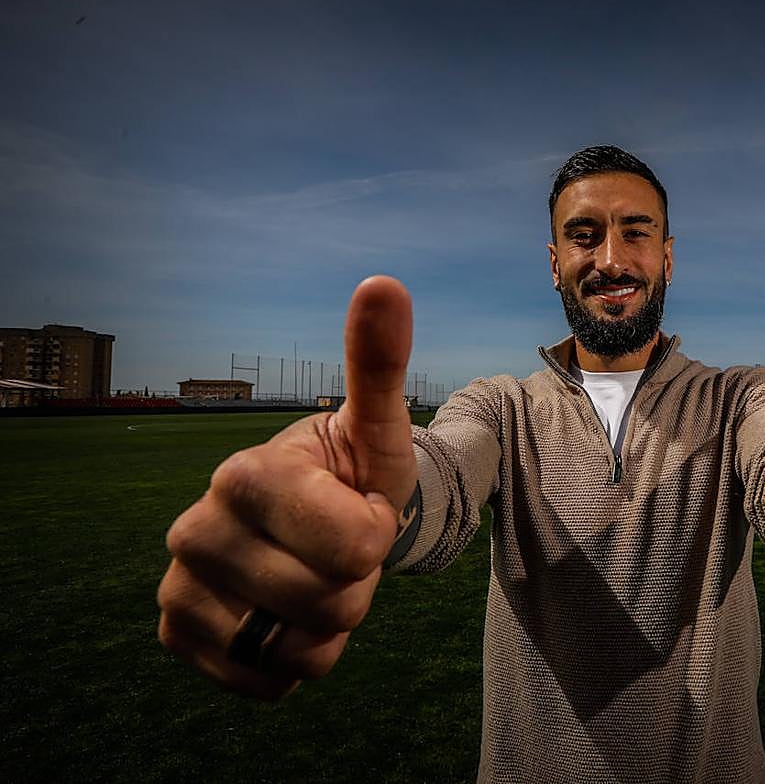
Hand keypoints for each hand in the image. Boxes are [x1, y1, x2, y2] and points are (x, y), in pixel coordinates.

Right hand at [157, 277, 416, 697]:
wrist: (310, 523)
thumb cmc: (349, 472)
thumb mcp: (375, 425)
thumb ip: (378, 363)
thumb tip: (384, 283)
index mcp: (246, 475)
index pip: (357, 547)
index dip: (377, 534)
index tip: (358, 507)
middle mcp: (194, 531)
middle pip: (333, 602)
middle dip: (356, 583)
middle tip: (337, 548)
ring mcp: (180, 589)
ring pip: (304, 650)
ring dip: (331, 624)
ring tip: (314, 576)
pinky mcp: (180, 638)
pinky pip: (273, 683)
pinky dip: (299, 660)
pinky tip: (286, 614)